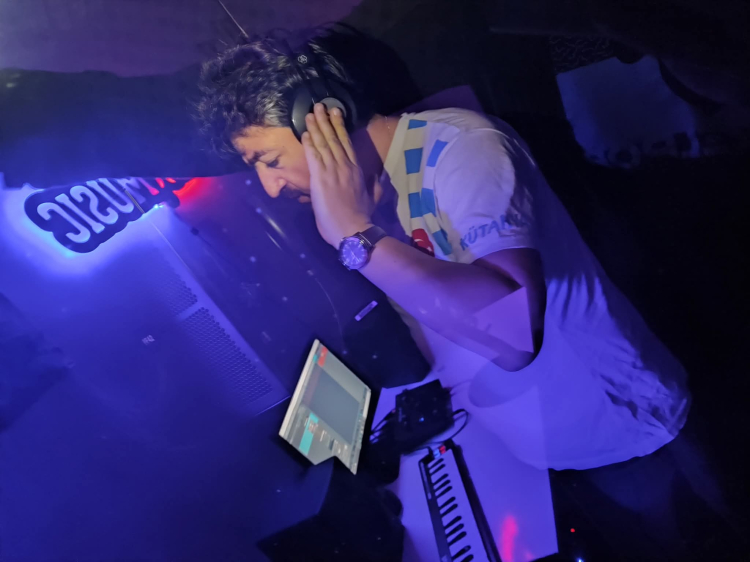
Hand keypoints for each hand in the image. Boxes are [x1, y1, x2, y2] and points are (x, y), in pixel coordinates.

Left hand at [302, 103, 374, 246]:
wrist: (353, 229)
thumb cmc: (362, 216)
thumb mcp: (374, 197)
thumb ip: (376, 184)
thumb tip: (380, 175)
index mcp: (357, 169)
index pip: (347, 143)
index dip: (340, 126)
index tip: (335, 113)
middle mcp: (344, 165)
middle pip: (334, 138)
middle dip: (326, 121)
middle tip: (320, 105)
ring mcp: (332, 170)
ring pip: (323, 144)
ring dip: (316, 127)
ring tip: (311, 114)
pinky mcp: (320, 178)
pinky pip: (313, 156)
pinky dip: (309, 143)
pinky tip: (305, 133)